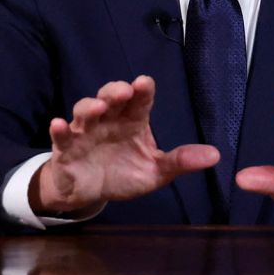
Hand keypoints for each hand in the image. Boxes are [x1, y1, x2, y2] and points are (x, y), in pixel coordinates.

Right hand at [31, 75, 219, 214]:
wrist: (90, 191)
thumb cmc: (124, 172)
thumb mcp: (156, 170)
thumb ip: (181, 161)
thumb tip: (216, 155)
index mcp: (132, 121)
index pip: (140, 100)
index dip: (142, 90)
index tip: (145, 83)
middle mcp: (109, 120)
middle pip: (110, 97)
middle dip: (115, 91)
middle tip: (125, 91)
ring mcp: (85, 132)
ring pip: (84, 111)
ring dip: (89, 106)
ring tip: (97, 107)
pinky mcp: (66, 149)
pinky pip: (61, 137)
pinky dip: (58, 130)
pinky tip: (58, 124)